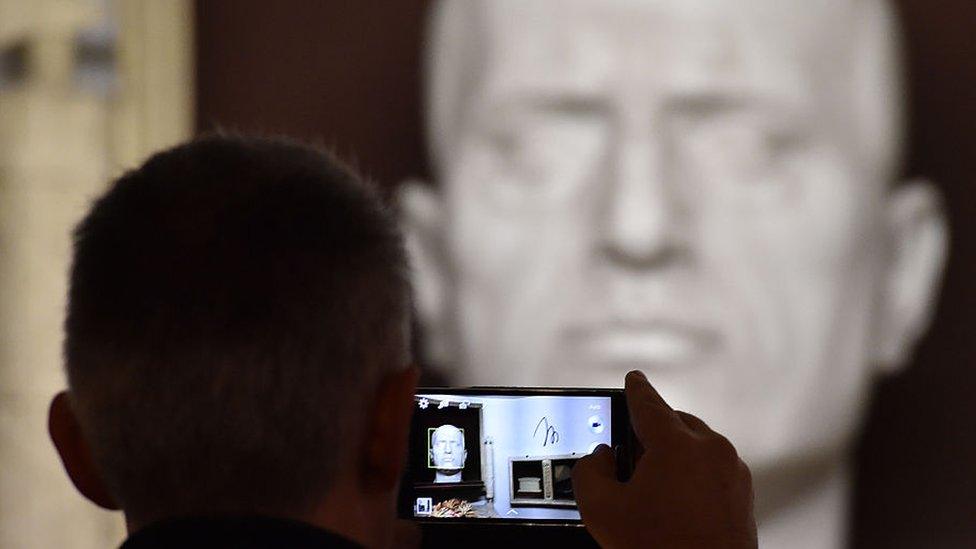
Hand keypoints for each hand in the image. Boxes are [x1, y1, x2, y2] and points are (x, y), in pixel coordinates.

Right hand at [572, 371, 756, 548]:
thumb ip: (590, 471)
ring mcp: (732, 472)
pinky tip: (676, 506)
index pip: (649, 402)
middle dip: (651, 435)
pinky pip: (712, 469)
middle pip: (674, 423)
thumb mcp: (602, 511)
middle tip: (629, 464)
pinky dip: (693, 475)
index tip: (633, 379)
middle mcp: (711, 450)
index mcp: (678, 444)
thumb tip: (600, 459)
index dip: (635, 389)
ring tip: (653, 494)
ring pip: (695, 446)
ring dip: (674, 456)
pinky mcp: (743, 493)